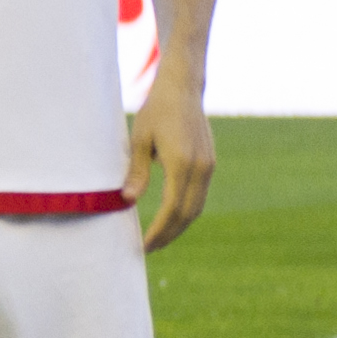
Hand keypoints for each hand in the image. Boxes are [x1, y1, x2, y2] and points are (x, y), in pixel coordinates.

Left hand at [126, 59, 213, 249]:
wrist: (183, 90)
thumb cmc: (155, 111)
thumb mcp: (139, 139)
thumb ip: (135, 171)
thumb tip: (127, 200)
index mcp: (182, 163)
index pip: (172, 208)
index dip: (160, 230)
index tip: (144, 244)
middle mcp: (201, 168)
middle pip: (188, 212)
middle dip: (169, 233)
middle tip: (149, 248)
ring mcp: (208, 166)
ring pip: (197, 206)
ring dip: (179, 225)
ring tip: (159, 237)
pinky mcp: (209, 162)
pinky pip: (199, 194)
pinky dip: (186, 210)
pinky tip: (171, 217)